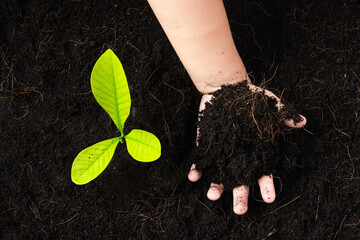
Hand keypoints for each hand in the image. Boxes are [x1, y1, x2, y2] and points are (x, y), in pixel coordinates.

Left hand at [188, 82, 306, 214]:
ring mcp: (222, 153)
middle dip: (240, 196)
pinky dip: (197, 170)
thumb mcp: (269, 104)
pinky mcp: (206, 147)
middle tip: (239, 210)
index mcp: (256, 152)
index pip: (263, 173)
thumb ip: (283, 114)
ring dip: (216, 187)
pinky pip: (201, 162)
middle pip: (240, 181)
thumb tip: (302, 121)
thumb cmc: (251, 99)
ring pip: (220, 176)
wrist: (226, 88)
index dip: (267, 186)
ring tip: (213, 196)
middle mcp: (239, 157)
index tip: (269, 198)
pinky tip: (194, 176)